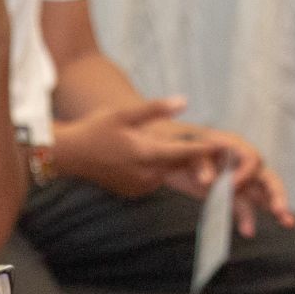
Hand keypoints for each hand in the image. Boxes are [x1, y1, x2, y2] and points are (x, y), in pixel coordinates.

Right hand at [51, 97, 224, 197]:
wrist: (71, 155)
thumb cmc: (96, 129)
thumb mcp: (125, 113)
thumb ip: (155, 109)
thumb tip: (184, 101)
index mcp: (145, 154)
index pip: (183, 153)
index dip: (204, 149)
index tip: (224, 145)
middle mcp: (145, 174)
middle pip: (178, 165)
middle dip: (195, 157)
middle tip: (217, 150)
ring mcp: (139, 186)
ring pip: (167, 173)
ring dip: (176, 164)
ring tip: (196, 156)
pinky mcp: (133, 192)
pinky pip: (155, 180)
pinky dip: (160, 170)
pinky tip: (160, 161)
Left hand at [146, 121, 294, 236]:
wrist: (158, 149)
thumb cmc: (171, 142)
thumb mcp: (180, 149)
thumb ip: (197, 162)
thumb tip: (208, 180)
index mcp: (230, 144)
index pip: (251, 159)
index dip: (245, 175)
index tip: (230, 188)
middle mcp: (238, 160)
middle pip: (265, 176)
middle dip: (275, 193)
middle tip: (281, 211)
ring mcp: (234, 177)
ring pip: (260, 192)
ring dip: (273, 206)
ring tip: (287, 222)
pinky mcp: (226, 192)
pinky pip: (242, 205)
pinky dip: (246, 218)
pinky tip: (249, 232)